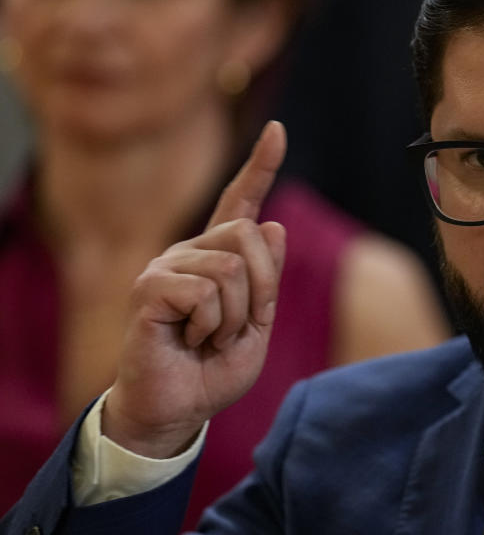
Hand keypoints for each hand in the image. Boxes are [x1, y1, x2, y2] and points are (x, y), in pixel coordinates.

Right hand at [102, 121, 287, 457]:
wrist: (179, 407)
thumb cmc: (214, 368)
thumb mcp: (258, 325)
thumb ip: (267, 280)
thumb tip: (275, 225)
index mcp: (218, 257)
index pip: (242, 202)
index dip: (260, 166)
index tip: (279, 131)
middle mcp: (190, 251)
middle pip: (250, 235)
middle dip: (262, 288)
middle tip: (238, 327)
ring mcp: (166, 265)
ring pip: (231, 268)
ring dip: (235, 316)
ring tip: (211, 338)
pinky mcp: (149, 287)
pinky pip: (205, 292)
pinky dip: (212, 325)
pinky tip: (191, 340)